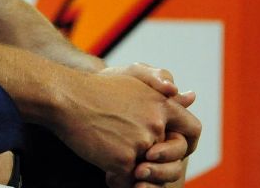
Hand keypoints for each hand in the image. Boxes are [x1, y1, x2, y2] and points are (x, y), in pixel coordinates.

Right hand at [50, 68, 200, 184]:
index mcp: (162, 105)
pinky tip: (100, 155)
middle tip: (129, 148)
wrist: (66, 98)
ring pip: (146, 167)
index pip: (193, 129)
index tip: (174, 148)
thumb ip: (162, 91)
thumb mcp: (133, 81)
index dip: (186, 142)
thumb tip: (191, 97)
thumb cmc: (96, 89)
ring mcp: (142, 143)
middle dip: (148, 155)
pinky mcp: (124, 161)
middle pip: (165, 153)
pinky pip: (127, 177)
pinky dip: (114, 172)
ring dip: (130, 163)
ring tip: (110, 147)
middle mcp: (156, 124)